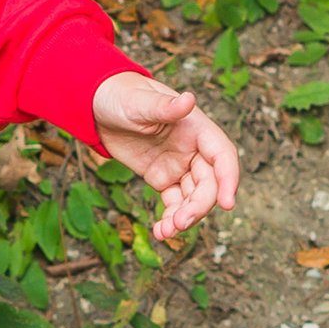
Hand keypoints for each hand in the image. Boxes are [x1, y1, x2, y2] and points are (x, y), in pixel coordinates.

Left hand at [93, 69, 239, 242]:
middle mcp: (194, 149)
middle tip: (181, 223)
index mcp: (197, 128)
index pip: (223, 156)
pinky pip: (174, 203)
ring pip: (193, 198)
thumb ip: (164, 107)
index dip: (229, 180)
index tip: (227, 204)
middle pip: (209, 184)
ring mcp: (179, 166)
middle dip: (199, 206)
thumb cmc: (123, 96)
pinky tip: (161, 232)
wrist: (99, 106)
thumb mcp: (141, 102)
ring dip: (185, 217)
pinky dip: (171, 218)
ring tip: (166, 232)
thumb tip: (189, 100)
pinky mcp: (163, 178)